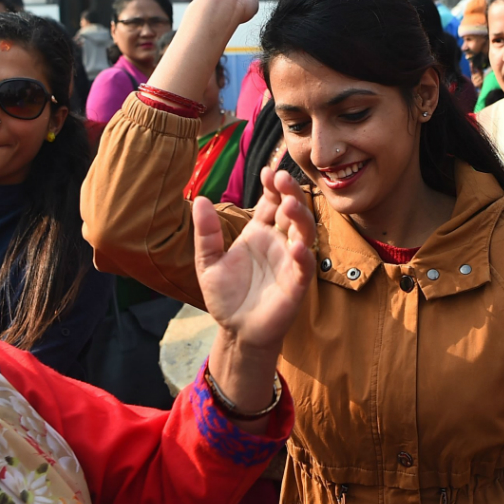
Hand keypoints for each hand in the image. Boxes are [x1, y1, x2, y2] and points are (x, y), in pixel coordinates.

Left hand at [196, 169, 316, 358]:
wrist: (236, 330)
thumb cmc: (226, 296)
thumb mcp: (207, 261)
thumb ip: (206, 233)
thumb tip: (199, 199)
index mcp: (259, 233)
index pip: (270, 202)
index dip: (272, 186)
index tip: (267, 172)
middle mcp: (278, 242)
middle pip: (291, 211)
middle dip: (290, 193)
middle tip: (282, 178)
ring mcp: (290, 261)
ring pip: (304, 233)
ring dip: (300, 217)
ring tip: (290, 204)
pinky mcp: (297, 284)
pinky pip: (305, 267)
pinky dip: (304, 256)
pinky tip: (297, 247)